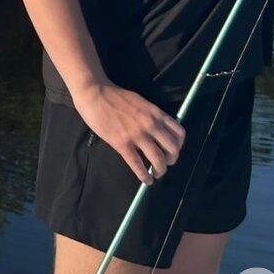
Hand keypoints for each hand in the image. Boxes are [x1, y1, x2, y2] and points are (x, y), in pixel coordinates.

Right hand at [70, 81, 185, 184]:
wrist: (94, 93)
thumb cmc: (115, 96)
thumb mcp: (140, 102)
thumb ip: (150, 116)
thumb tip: (155, 130)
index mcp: (155, 113)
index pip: (179, 133)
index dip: (179, 145)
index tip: (172, 150)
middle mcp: (150, 124)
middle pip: (172, 149)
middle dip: (172, 160)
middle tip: (165, 164)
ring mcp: (136, 135)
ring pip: (158, 159)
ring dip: (160, 170)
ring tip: (156, 174)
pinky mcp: (122, 143)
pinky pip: (137, 164)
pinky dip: (144, 175)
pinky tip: (146, 180)